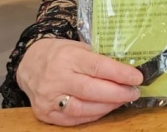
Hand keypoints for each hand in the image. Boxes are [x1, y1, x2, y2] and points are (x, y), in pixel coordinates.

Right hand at [15, 38, 142, 125]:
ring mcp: (49, 98)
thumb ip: (99, 58)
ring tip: (122, 100)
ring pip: (84, 108)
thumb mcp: (78, 47)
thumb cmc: (59, 54)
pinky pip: (74, 119)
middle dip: (118, 93)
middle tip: (134, 92)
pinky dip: (94, 115)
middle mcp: (56, 78)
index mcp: (67, 57)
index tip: (137, 77)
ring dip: (108, 106)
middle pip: (92, 90)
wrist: (29, 65)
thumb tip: (128, 69)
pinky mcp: (45, 113)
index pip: (98, 67)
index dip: (120, 74)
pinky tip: (105, 108)